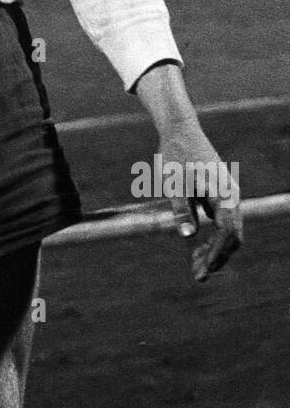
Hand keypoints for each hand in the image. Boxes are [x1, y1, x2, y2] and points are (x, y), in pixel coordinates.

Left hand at [157, 121, 242, 281]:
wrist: (180, 130)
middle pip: (232, 236)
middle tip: (198, 276)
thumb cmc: (176, 155)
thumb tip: (188, 236)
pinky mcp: (220, 195)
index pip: (227, 232)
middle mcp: (232, 196)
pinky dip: (213, 238)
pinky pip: (222, 223)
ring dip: (215, 250)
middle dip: (217, 258)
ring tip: (196, 268)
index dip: (217, 254)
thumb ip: (182, 209)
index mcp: (224, 193)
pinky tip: (196, 250)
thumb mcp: (174, 183)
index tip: (204, 270)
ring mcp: (227, 196)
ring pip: (228, 231)